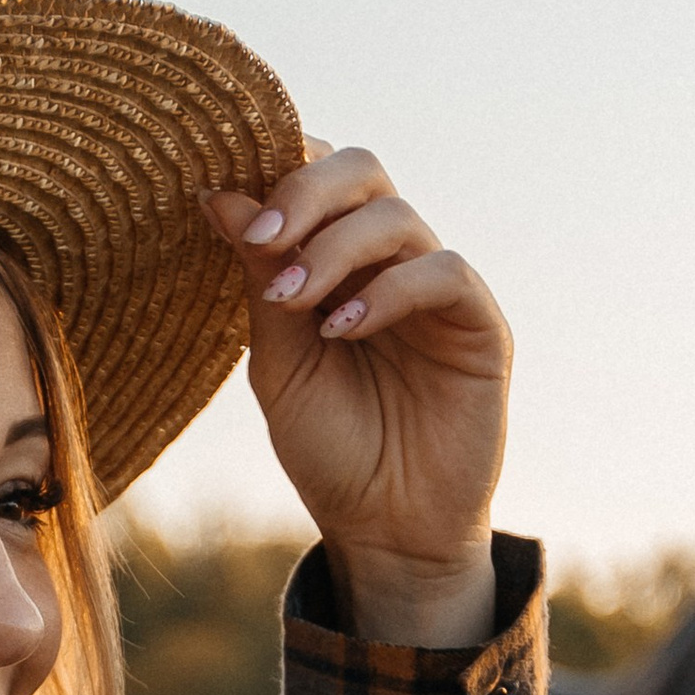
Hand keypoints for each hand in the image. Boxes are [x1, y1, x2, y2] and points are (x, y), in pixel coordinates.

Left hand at [203, 146, 508, 645]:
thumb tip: (216, 192)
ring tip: (292, 299)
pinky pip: (442, 272)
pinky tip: (342, 328)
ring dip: (333, 248)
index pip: (314, 172)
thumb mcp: (276, 360)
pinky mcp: (478, 324)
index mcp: (336, 257)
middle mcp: (388, 260)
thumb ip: (258, 277)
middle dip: (304, 190)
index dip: (273, 164)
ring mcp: (436, 288)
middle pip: (361, 169)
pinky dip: (387, 289)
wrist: (384, 531)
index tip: (219, 193)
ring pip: (396, 215)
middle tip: (262, 236)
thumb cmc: (329, 448)